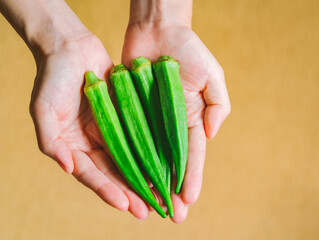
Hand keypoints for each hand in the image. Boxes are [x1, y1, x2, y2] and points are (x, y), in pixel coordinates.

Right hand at [30, 31, 157, 218]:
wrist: (71, 47)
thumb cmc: (52, 77)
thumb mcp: (43, 109)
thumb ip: (50, 141)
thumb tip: (68, 168)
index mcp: (74, 146)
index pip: (92, 174)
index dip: (108, 190)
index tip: (126, 205)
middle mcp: (94, 142)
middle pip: (114, 172)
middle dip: (130, 192)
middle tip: (149, 210)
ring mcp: (111, 129)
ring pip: (130, 158)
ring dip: (143, 176)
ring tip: (160, 195)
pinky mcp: (125, 115)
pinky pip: (139, 135)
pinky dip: (149, 149)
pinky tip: (163, 162)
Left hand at [122, 23, 230, 221]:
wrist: (157, 31)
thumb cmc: (188, 50)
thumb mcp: (212, 75)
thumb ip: (218, 105)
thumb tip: (210, 136)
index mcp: (192, 119)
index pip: (192, 154)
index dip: (192, 177)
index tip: (189, 199)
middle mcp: (170, 125)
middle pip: (171, 162)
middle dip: (173, 189)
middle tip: (173, 215)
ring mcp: (149, 121)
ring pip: (149, 157)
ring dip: (151, 181)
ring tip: (151, 205)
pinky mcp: (130, 112)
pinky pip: (129, 138)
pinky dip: (130, 158)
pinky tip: (130, 178)